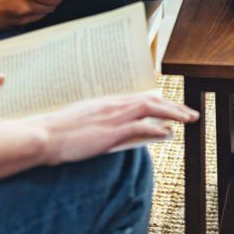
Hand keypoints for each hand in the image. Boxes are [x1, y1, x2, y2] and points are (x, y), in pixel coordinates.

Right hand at [27, 91, 198, 164]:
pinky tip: (169, 133)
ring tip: (188, 118)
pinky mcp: (111, 131)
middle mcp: (111, 105)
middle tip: (189, 112)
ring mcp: (112, 117)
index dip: (158, 101)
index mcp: (104, 102)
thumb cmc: (57, 132)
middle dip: (173, 105)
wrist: (43, 135)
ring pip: (151, 109)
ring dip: (173, 113)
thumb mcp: (81, 121)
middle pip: (150, 100)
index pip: (138, 98)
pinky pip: (141, 126)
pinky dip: (157, 128)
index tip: (171, 106)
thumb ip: (100, 121)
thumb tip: (116, 130)